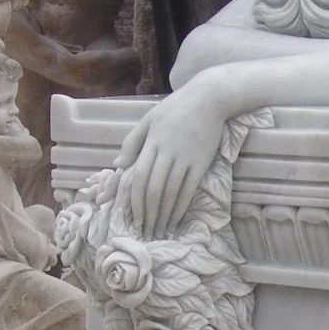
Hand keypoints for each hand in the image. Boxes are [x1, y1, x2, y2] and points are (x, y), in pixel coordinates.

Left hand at [115, 82, 226, 237]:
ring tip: (160, 230)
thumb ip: (133, 142)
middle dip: (149, 213)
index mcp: (151, 142)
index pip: (140, 176)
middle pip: (154, 189)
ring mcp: (185, 159)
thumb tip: (118, 164)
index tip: (134, 217)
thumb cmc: (177, 107)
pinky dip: (181, 207)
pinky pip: (189, 189)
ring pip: (171, 193)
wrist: (209, 98)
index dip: (135, 200)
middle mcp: (167, 152)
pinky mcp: (201, 163)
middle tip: (146, 231)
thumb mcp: (149, 119)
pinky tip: (176, 219)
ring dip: (164, 214)